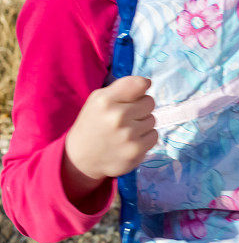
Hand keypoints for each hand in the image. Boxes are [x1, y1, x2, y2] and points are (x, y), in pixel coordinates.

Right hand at [63, 76, 156, 200]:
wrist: (81, 159)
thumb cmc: (94, 122)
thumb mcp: (99, 98)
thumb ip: (123, 86)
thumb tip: (148, 83)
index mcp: (106, 101)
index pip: (140, 84)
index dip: (140, 89)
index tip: (134, 96)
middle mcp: (117, 117)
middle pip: (150, 102)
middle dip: (141, 107)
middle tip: (127, 116)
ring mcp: (127, 137)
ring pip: (152, 120)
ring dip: (143, 123)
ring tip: (126, 130)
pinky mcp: (135, 153)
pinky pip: (154, 136)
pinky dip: (145, 137)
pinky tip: (130, 141)